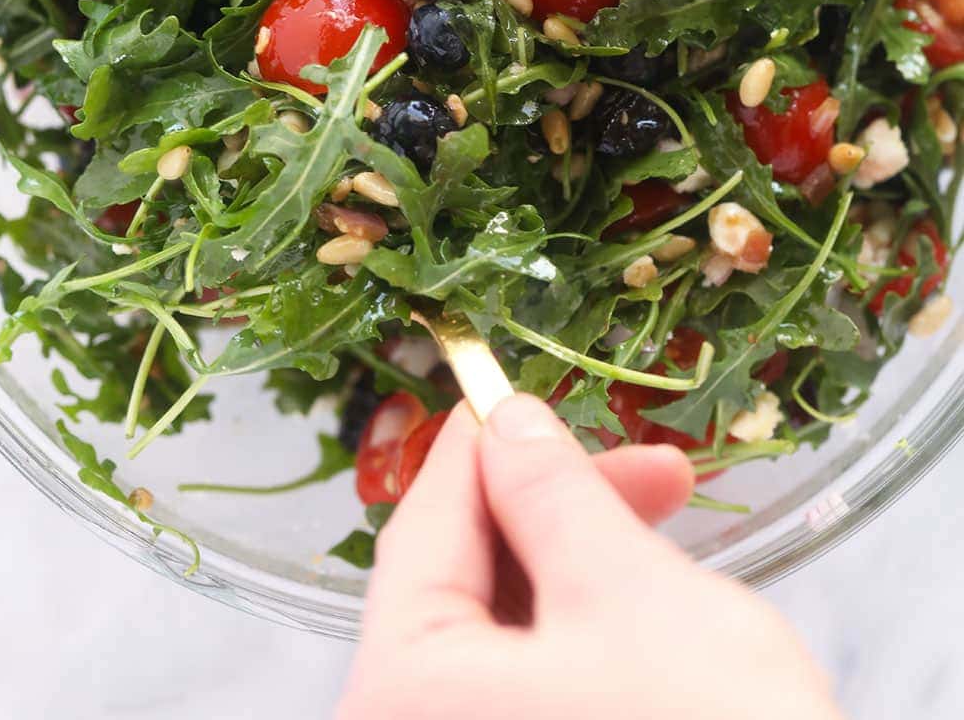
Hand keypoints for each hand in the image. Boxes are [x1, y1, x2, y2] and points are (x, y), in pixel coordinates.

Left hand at [338, 395, 843, 719]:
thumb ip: (553, 494)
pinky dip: (585, 631)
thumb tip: (509, 422)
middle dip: (558, 508)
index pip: (424, 526)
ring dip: (582, 564)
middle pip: (463, 578)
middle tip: (659, 471)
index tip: (525, 388)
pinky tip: (653, 606)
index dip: (481, 445)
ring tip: (673, 530)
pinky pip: (528, 681)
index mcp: (401, 688)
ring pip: (504, 628)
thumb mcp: (626, 592)